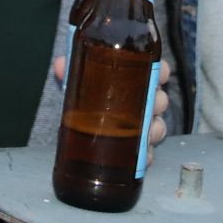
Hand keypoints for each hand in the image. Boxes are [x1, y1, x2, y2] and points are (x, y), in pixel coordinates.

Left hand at [52, 56, 169, 163]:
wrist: (75, 131)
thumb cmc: (84, 98)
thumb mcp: (76, 82)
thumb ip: (70, 72)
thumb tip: (60, 64)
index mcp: (133, 81)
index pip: (155, 71)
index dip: (162, 70)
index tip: (161, 72)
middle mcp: (141, 103)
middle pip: (159, 100)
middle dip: (158, 101)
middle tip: (152, 103)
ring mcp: (140, 127)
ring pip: (157, 126)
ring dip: (155, 129)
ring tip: (148, 132)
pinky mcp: (134, 150)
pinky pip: (146, 152)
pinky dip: (146, 155)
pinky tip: (143, 157)